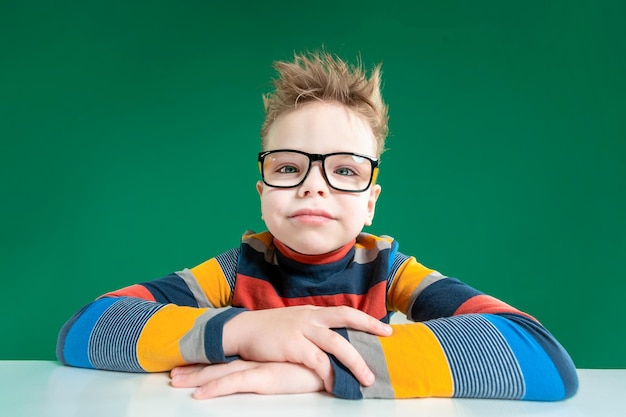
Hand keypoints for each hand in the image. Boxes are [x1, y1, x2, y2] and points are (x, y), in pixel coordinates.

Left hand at [170, 361, 323, 398]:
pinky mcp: (265, 377)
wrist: (337, 357)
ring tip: (175, 382)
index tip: (190, 365)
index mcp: (265, 353)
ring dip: (196, 377)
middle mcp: (259, 357)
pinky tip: (197, 396)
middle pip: (220, 361)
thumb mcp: (301, 360)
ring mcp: (260, 365)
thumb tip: (284, 364)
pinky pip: (234, 384)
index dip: (210, 361)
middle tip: (173, 375)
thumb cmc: (324, 359)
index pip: (232, 357)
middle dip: (195, 369)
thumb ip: (290, 359)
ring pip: (221, 371)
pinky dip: (213, 389)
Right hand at [222, 305, 391, 391]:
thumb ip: (313, 326)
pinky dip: (330, 374)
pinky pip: (317, 361)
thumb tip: (332, 335)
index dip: (366, 319)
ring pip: (337, 343)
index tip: (385, 327)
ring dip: (355, 361)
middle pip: (346, 318)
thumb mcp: (294, 321)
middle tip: (388, 337)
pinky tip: (337, 385)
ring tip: (367, 379)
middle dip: (369, 327)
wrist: (241, 330)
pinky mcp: (293, 346)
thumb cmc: (268, 329)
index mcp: (312, 312)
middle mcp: (310, 318)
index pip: (345, 311)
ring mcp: (302, 330)